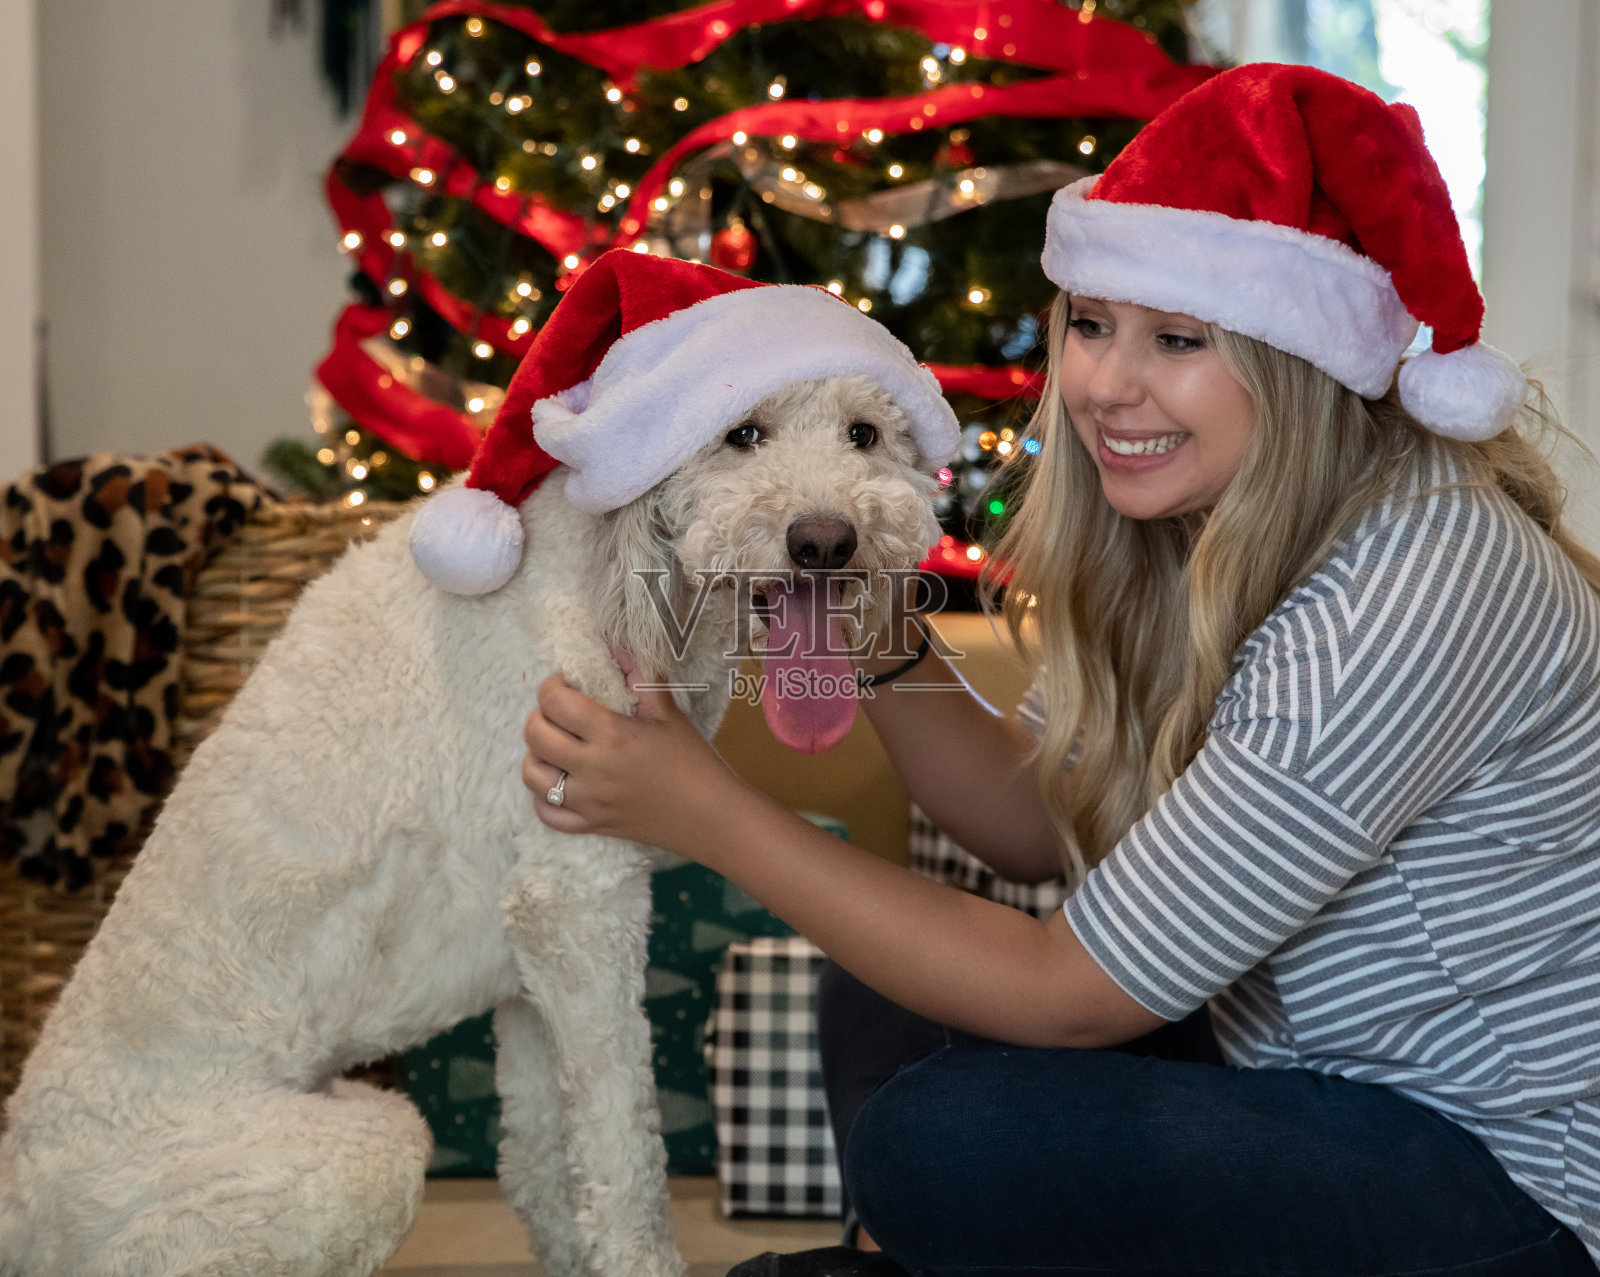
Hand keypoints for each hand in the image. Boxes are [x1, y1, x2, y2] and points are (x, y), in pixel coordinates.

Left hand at [521, 651, 744, 850]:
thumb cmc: (694, 761)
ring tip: (556, 746)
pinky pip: (547, 813)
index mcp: (612, 734)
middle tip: (559, 713)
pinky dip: (544, 797)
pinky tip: (560, 782)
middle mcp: (592, 768)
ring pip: (532, 775)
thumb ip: (639, 676)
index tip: (565, 685)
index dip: (552, 687)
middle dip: (540, 715)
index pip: (556, 703)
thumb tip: (616, 645)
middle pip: (535, 736)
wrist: (711, 816)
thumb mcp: (668, 713)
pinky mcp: (591, 825)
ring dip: (537, 754)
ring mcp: (588, 801)